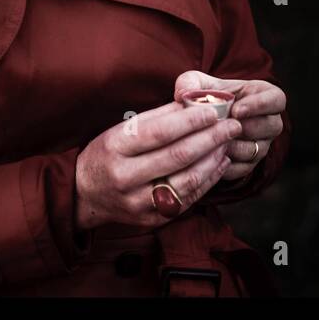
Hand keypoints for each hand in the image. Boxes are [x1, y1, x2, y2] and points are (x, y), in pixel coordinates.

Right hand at [75, 100, 244, 231]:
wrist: (85, 194)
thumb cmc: (108, 153)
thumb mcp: (122, 129)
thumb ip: (159, 116)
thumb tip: (195, 101)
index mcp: (115, 147)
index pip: (159, 133)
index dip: (190, 121)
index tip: (214, 111)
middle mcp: (125, 177)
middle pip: (177, 156)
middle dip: (210, 138)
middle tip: (232, 125)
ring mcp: (138, 201)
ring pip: (187, 180)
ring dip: (213, 159)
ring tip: (227, 142)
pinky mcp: (151, 218)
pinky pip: (188, 199)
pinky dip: (208, 179)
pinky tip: (219, 162)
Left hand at [174, 70, 285, 182]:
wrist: (203, 123)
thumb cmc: (206, 96)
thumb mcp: (197, 83)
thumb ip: (189, 82)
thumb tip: (182, 93)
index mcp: (265, 95)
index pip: (277, 99)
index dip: (260, 105)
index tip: (237, 110)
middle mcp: (269, 121)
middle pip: (270, 126)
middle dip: (246, 127)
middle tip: (222, 127)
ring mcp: (262, 144)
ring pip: (257, 149)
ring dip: (235, 146)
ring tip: (213, 140)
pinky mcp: (250, 164)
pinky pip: (244, 168)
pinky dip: (226, 164)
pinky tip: (209, 157)